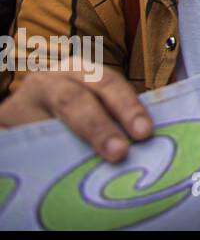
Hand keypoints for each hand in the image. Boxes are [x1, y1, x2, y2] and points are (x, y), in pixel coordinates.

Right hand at [0, 67, 152, 161]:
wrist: (24, 114)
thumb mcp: (90, 102)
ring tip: (87, 163)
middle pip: (75, 99)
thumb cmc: (70, 110)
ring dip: (70, 143)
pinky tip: (57, 169)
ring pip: (46, 121)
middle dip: (99, 126)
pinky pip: (24, 139)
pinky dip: (41, 155)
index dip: (127, 105)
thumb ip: (112, 116)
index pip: (107, 82)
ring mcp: (22, 101)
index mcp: (79, 70)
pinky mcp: (4, 121)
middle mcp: (49, 80)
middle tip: (120, 152)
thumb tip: (143, 144)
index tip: (145, 132)